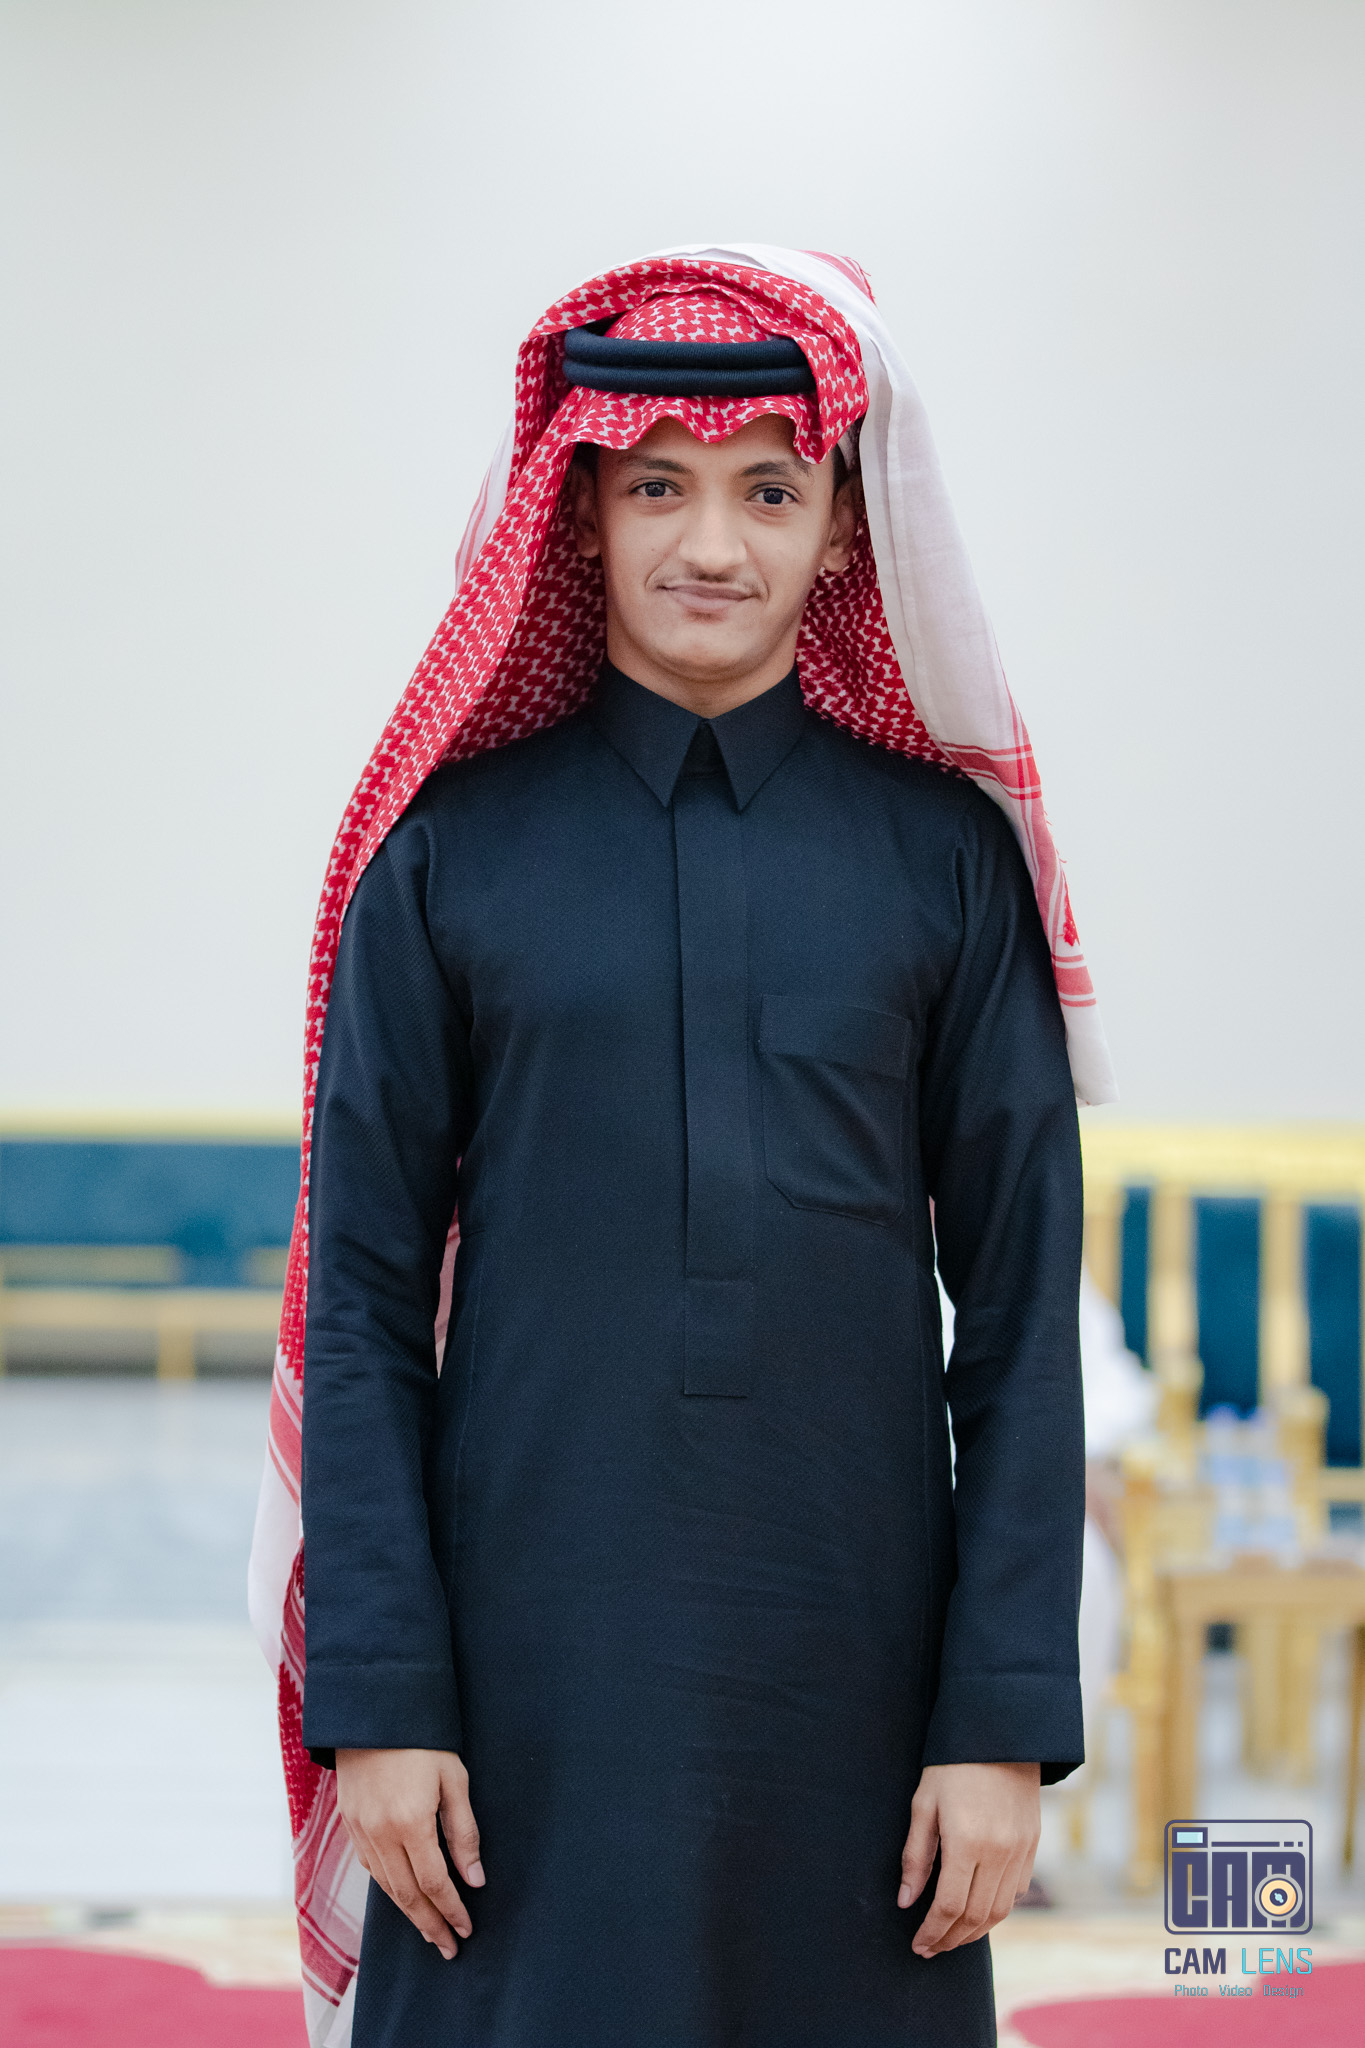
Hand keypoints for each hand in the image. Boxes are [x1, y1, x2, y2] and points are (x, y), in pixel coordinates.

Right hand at [335, 1748, 483, 1960]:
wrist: (373, 1710)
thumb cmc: (423, 1740)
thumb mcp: (454, 1779)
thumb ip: (464, 1832)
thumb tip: (475, 1879)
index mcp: (410, 1822)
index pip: (434, 1883)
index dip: (451, 1910)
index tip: (467, 1929)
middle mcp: (380, 1833)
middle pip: (407, 1895)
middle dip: (430, 1925)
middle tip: (449, 1948)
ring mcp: (360, 1830)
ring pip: (385, 1887)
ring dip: (409, 1913)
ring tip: (429, 1931)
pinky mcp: (349, 1823)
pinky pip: (369, 1867)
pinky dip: (388, 1888)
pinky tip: (403, 1896)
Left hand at [897, 1761, 1040, 1956]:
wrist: (999, 1732)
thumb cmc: (952, 1765)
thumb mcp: (924, 1805)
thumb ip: (916, 1857)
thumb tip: (906, 1902)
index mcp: (967, 1843)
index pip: (949, 1907)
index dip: (932, 1932)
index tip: (918, 1945)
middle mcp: (999, 1853)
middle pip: (976, 1917)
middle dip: (951, 1939)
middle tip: (931, 1949)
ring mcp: (1021, 1851)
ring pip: (1000, 1911)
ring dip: (975, 1932)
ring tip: (951, 1938)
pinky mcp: (1033, 1844)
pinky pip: (1017, 1892)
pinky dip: (997, 1910)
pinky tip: (978, 1911)